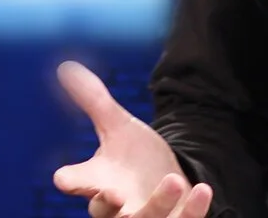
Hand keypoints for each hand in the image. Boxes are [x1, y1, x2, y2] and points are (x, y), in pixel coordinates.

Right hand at [52, 60, 214, 217]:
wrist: (166, 183)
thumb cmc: (133, 159)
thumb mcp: (118, 126)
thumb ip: (93, 100)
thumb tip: (65, 65)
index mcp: (96, 180)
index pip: (75, 181)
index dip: (70, 181)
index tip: (64, 178)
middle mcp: (115, 207)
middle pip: (104, 212)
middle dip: (107, 205)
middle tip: (112, 194)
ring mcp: (143, 217)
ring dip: (156, 205)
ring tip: (172, 180)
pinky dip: (191, 210)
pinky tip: (203, 189)